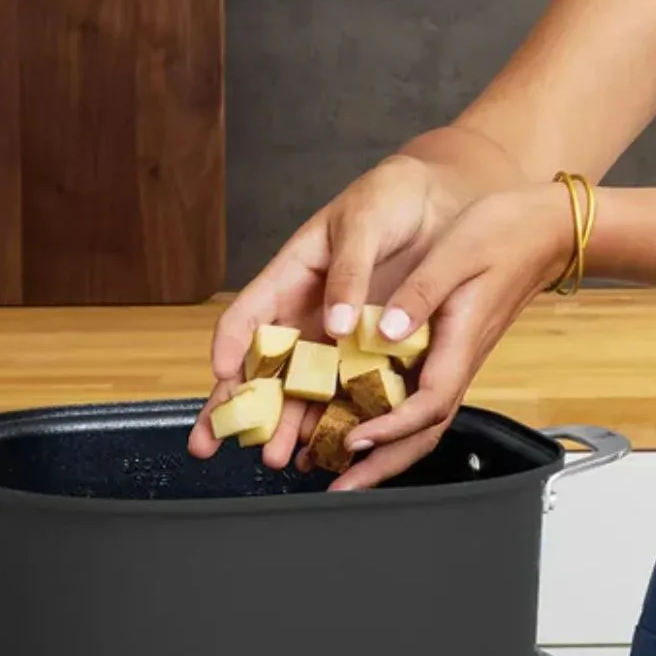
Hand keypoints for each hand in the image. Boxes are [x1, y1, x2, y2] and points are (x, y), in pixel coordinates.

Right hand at [187, 154, 461, 470]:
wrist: (441, 201)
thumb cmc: (390, 200)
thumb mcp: (364, 224)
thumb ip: (347, 273)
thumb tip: (333, 324)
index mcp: (289, 276)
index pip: (245, 317)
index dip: (230, 348)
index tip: (221, 376)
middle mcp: (305, 313)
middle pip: (261, 367)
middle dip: (236, 408)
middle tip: (214, 443)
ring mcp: (334, 336)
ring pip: (299, 388)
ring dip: (284, 425)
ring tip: (274, 456)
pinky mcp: (369, 350)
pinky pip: (345, 389)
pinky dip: (331, 419)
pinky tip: (321, 447)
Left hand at [317, 183, 575, 491]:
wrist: (546, 228)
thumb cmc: (506, 233)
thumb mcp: (455, 253)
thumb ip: (418, 294)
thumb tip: (384, 332)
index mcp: (461, 339)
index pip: (429, 403)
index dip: (392, 428)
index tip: (356, 439)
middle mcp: (461, 358)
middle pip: (427, 430)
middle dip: (385, 464)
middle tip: (343, 488)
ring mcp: (460, 357)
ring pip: (426, 420)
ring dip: (389, 451)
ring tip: (348, 469)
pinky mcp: (455, 348)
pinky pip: (425, 397)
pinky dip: (396, 420)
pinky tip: (367, 420)